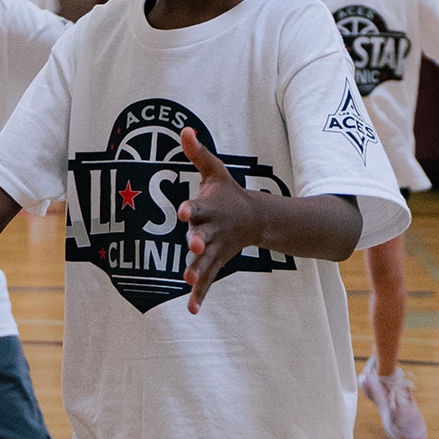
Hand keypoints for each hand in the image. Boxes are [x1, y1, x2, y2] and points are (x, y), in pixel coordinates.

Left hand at [175, 127, 262, 314]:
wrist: (256, 219)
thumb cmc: (229, 193)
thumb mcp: (216, 171)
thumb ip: (198, 154)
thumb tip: (184, 129)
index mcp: (210, 208)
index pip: (198, 207)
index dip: (190, 208)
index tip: (182, 210)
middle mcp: (212, 230)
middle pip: (203, 237)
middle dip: (197, 242)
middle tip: (191, 246)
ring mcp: (215, 249)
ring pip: (205, 261)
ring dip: (197, 270)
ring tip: (188, 280)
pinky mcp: (215, 263)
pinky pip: (207, 281)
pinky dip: (200, 295)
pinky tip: (191, 309)